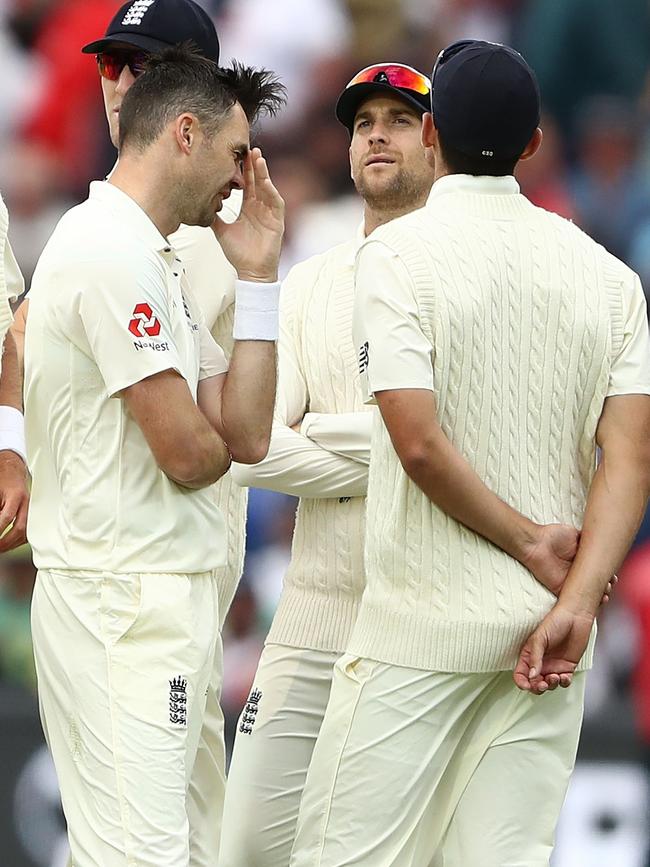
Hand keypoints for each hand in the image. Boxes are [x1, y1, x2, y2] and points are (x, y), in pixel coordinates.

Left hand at [0, 451, 28, 551]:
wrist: (14, 470)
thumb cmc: (3, 479)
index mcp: (17, 495)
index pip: (7, 517)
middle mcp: (27, 503)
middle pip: (20, 528)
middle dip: (6, 542)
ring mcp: (32, 509)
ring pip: (27, 532)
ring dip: (13, 543)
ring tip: (2, 548)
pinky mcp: (34, 513)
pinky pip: (29, 530)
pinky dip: (19, 540)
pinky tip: (11, 543)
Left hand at [212, 147, 284, 281]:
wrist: (250, 271)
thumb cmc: (238, 254)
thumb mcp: (220, 231)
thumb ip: (212, 216)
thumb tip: (197, 205)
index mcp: (247, 207)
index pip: (246, 183)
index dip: (241, 170)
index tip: (234, 155)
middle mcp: (259, 207)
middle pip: (257, 181)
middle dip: (253, 164)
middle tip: (247, 147)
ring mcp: (269, 213)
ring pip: (267, 188)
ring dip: (263, 173)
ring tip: (257, 157)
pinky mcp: (277, 221)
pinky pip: (276, 202)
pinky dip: (271, 191)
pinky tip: (265, 182)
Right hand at [513, 603, 593, 694]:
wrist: (575, 617)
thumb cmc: (555, 622)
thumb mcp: (540, 638)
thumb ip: (535, 658)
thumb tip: (532, 676)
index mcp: (529, 655)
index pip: (521, 674)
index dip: (522, 682)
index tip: (527, 685)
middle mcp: (540, 663)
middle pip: (534, 684)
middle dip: (537, 688)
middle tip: (542, 684)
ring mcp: (554, 666)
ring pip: (549, 685)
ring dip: (551, 685)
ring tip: (555, 676)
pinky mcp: (567, 668)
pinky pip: (564, 682)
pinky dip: (563, 683)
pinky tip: (564, 676)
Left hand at [521, 523, 614, 604]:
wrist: (537, 543)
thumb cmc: (554, 536)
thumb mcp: (575, 535)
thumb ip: (588, 540)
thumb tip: (601, 541)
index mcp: (581, 561)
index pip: (597, 571)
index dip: (607, 575)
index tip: (614, 577)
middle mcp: (576, 573)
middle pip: (594, 584)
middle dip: (605, 586)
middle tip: (610, 584)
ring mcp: (568, 582)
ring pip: (587, 593)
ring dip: (598, 595)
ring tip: (604, 593)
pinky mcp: (560, 590)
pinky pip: (574, 599)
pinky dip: (584, 602)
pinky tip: (594, 601)